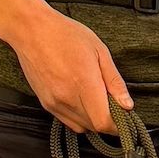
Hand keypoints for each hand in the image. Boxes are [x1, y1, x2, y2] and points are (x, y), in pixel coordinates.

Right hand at [8, 0, 131, 130]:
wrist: (31, 30)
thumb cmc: (65, 35)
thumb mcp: (100, 51)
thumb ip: (114, 81)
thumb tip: (127, 104)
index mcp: (84, 83)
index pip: (104, 122)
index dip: (118, 124)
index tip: (124, 116)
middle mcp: (67, 98)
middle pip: (94, 127)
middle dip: (108, 120)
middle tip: (112, 103)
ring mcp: (54, 102)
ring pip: (81, 126)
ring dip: (93, 119)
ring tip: (96, 99)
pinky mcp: (45, 103)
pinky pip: (68, 121)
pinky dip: (79, 117)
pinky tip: (81, 100)